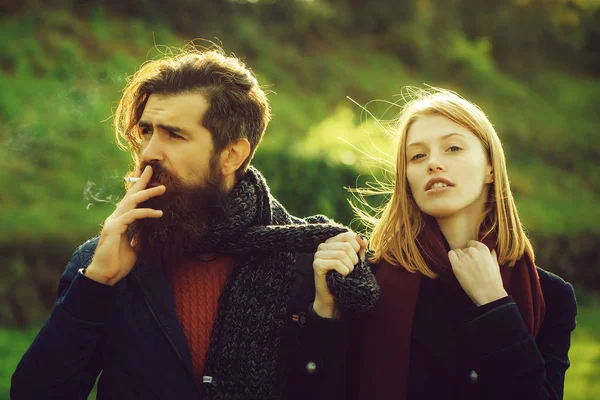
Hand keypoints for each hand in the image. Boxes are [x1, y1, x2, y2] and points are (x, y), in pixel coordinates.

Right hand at [84, 165, 165, 285]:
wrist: (106, 276)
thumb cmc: (118, 263)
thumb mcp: (135, 248)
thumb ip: (140, 237)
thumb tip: (150, 231)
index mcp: (120, 221)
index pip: (131, 200)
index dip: (139, 188)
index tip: (150, 177)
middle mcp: (115, 218)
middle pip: (130, 195)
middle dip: (141, 181)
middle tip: (152, 169)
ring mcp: (113, 222)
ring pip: (131, 201)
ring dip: (147, 193)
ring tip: (162, 189)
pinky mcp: (114, 228)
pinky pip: (132, 216)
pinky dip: (146, 213)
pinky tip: (158, 214)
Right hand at [312, 231, 367, 317]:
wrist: (334, 296)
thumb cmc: (345, 277)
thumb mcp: (356, 260)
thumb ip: (360, 248)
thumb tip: (362, 238)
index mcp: (332, 241)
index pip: (348, 235)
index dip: (357, 247)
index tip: (356, 259)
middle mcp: (323, 245)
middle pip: (346, 245)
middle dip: (354, 259)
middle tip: (351, 269)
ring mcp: (318, 254)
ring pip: (341, 254)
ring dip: (349, 267)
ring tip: (347, 273)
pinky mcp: (317, 264)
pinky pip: (336, 262)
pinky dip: (343, 270)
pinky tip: (342, 275)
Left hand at [448, 240, 507, 305]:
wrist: (488, 293)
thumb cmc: (493, 281)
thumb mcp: (496, 265)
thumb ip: (491, 255)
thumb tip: (491, 250)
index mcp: (483, 249)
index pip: (472, 243)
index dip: (471, 251)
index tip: (472, 258)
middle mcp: (473, 251)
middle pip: (464, 249)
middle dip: (466, 256)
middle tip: (469, 266)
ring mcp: (464, 258)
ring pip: (457, 252)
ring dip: (459, 258)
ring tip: (464, 268)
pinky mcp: (456, 265)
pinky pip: (450, 255)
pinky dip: (452, 258)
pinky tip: (456, 265)